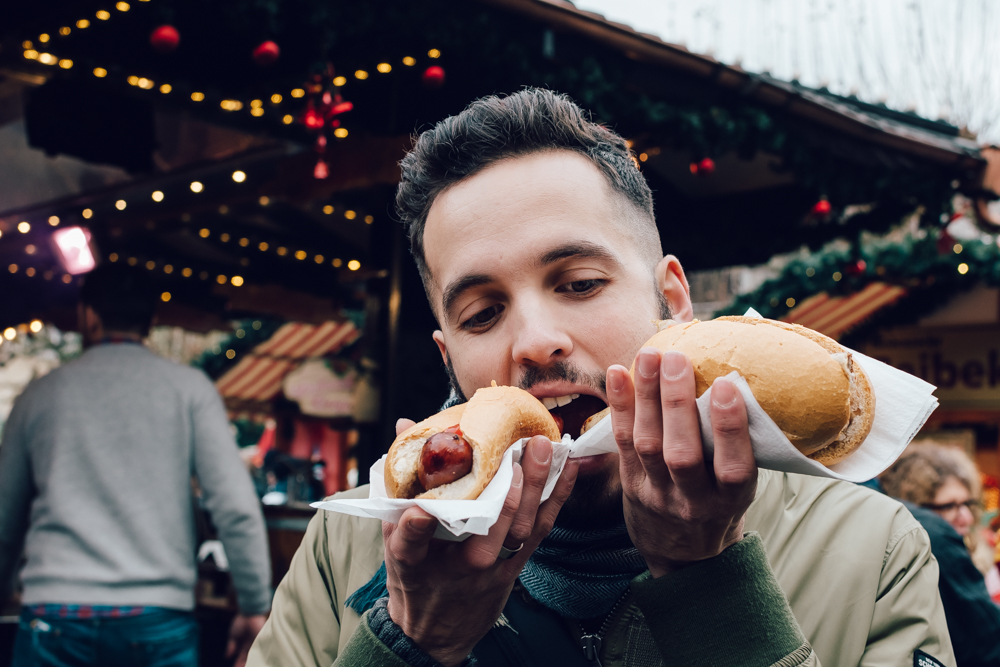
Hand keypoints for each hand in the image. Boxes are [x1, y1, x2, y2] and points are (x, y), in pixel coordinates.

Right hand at [225, 613, 266, 666]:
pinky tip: (256, 661)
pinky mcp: (262, 639)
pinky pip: (261, 649)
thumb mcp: (233, 636)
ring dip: (251, 662)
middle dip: (243, 664)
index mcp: (244, 645)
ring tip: (245, 666)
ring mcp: (257, 642)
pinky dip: (258, 655)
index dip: (238, 664)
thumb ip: (231, 646)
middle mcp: (251, 646)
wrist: (249, 612)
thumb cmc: (241, 622)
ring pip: (254, 656)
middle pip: (248, 659)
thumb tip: (227, 657)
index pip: (241, 658)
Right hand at [384, 419, 578, 665]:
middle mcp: (460, 566)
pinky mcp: (517, 564)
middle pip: (488, 531)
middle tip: (519, 448)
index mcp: (416, 561)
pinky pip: (541, 531)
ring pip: (522, 529)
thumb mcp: (393, 541)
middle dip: (508, 491)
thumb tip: (405, 427)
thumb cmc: (415, 577)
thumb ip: (400, 485)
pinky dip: (556, 499)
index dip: (413, 528)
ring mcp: (495, 567)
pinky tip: (568, 469)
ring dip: (537, 487)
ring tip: (544, 448)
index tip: (416, 509)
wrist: (436, 632)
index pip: (409, 544)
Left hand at [606, 348, 756, 577]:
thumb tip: (740, 378)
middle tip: (676, 359)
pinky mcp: (630, 485)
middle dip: (677, 404)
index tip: (726, 385)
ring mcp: (658, 494)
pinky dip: (620, 407)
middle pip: (682, 453)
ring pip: (648, 445)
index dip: (729, 428)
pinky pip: (622, 444)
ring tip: (649, 357)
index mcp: (731, 500)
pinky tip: (618, 374)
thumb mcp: (739, 488)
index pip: (733, 467)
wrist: (683, 555)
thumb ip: (737, 447)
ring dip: (646, 397)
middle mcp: (694, 501)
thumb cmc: (719, 504)